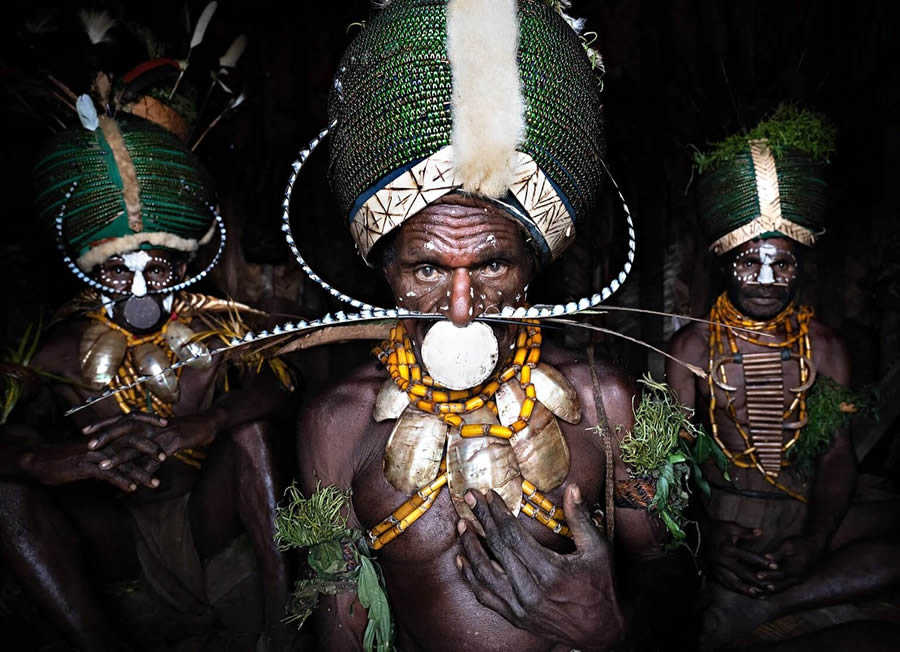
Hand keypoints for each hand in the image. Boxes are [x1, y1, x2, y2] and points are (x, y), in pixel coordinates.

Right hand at [26, 413, 168, 491]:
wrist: (41, 460)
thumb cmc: (67, 456)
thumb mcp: (90, 449)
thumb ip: (108, 448)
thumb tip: (124, 452)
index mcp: (105, 435)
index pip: (131, 424)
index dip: (148, 422)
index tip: (165, 424)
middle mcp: (103, 441)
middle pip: (132, 440)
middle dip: (150, 448)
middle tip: (165, 456)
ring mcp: (95, 453)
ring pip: (123, 461)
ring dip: (140, 472)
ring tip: (155, 483)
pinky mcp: (86, 466)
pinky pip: (108, 474)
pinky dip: (121, 481)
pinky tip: (132, 489)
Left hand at [86, 412, 217, 459]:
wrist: (209, 423)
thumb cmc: (186, 428)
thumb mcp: (165, 430)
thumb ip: (149, 438)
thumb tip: (135, 450)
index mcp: (149, 420)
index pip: (121, 419)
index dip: (103, 424)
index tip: (85, 430)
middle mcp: (153, 424)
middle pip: (124, 427)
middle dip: (106, 436)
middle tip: (89, 446)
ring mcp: (163, 433)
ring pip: (137, 444)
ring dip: (120, 456)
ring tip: (105, 466)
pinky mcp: (174, 442)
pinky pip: (157, 459)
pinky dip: (147, 470)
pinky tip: (138, 481)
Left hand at [456, 485, 623, 650]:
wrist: (601, 631)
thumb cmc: (601, 587)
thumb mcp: (598, 550)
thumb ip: (581, 519)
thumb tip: (573, 489)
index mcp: (549, 571)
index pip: (513, 535)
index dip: (498, 512)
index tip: (489, 494)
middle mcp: (530, 590)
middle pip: (496, 547)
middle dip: (481, 519)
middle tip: (471, 498)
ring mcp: (519, 606)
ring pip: (483, 573)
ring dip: (470, 546)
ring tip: (463, 525)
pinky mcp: (514, 616)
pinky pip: (484, 595)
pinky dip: (469, 577)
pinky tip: (462, 560)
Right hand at [706, 520, 776, 596]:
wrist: (695, 533)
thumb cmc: (715, 529)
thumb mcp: (730, 527)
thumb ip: (746, 532)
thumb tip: (760, 532)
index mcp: (728, 549)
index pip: (749, 557)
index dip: (763, 562)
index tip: (775, 566)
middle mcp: (723, 561)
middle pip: (743, 574)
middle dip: (758, 581)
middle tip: (771, 587)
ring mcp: (717, 568)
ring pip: (733, 583)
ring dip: (747, 590)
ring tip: (759, 595)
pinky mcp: (712, 572)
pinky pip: (724, 583)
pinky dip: (734, 589)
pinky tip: (743, 592)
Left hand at [751, 535, 823, 592]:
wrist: (814, 546)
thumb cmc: (800, 543)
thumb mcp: (788, 544)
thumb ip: (777, 553)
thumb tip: (766, 557)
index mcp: (797, 569)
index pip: (781, 574)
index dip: (769, 574)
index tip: (757, 575)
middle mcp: (799, 578)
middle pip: (780, 585)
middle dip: (766, 587)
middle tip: (753, 589)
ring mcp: (798, 581)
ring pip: (781, 588)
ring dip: (769, 591)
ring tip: (756, 594)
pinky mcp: (795, 581)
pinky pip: (783, 586)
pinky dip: (773, 589)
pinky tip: (763, 592)